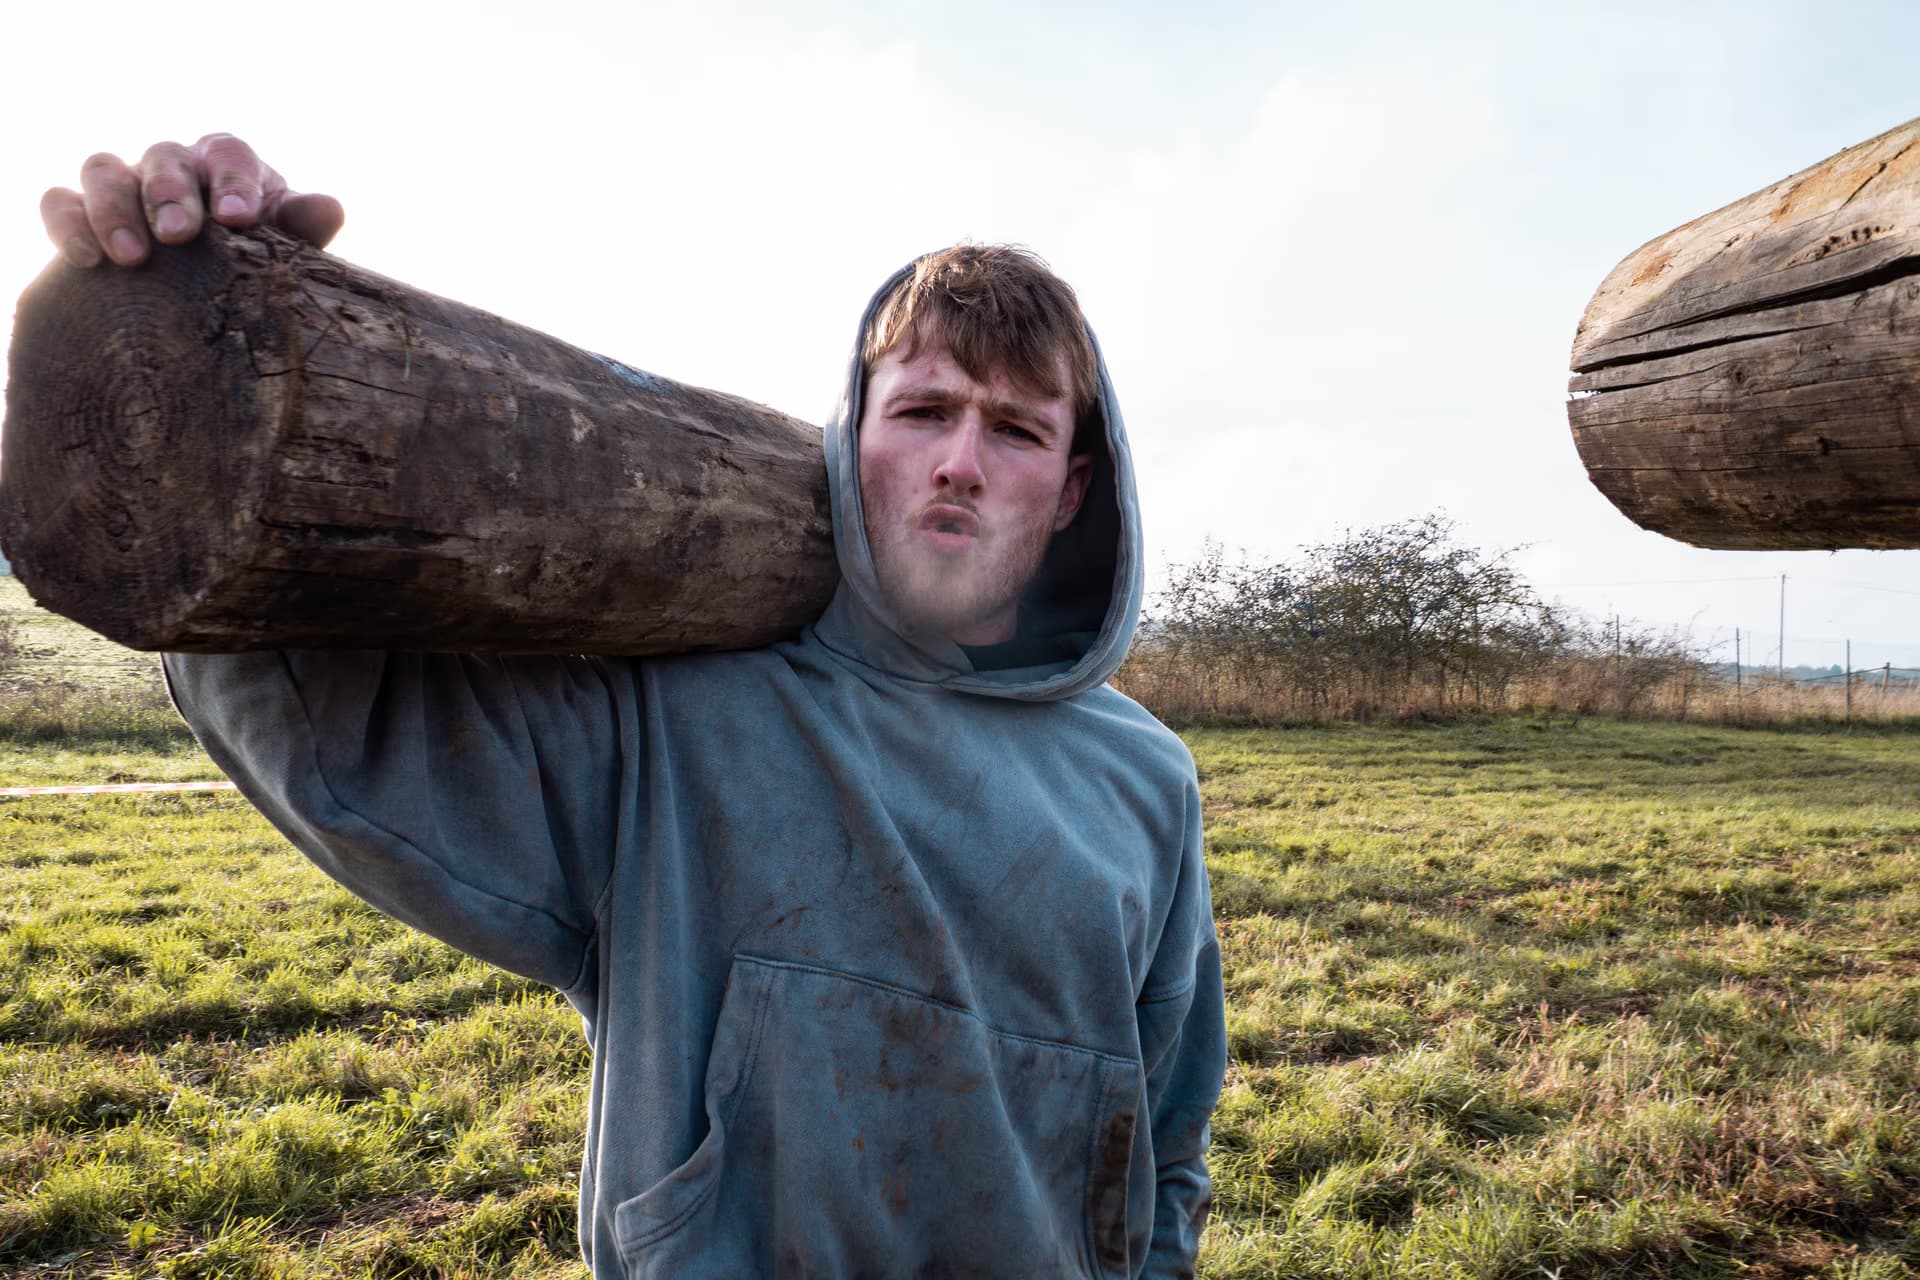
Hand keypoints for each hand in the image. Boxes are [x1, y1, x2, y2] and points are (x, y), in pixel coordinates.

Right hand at [40, 133, 344, 268]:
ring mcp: (125, 186)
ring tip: (133, 258)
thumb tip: (331, 208)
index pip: (228, 153)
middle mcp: (173, 168)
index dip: (233, 181)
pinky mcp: (81, 214)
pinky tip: (86, 260)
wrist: (205, 298)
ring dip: (114, 209)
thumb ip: (302, 229)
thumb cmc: (251, 263)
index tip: (238, 219)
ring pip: (104, 169)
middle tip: (179, 235)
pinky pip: (59, 200)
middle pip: (163, 156)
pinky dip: (66, 221)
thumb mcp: (284, 249)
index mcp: (226, 167)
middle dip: (170, 192)